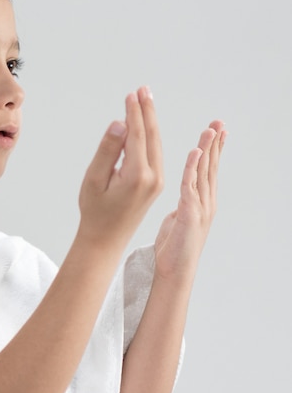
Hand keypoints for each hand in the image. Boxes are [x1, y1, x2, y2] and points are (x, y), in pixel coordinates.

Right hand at [78, 86, 163, 247]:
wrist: (105, 240)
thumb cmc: (95, 211)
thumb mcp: (94, 179)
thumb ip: (108, 150)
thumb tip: (120, 124)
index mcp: (137, 176)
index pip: (138, 135)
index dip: (134, 113)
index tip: (131, 94)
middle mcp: (153, 177)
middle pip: (152, 136)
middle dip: (147, 111)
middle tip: (143, 89)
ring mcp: (157, 182)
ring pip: (156, 144)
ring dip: (150, 121)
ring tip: (145, 101)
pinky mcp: (156, 185)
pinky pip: (155, 154)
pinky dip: (150, 137)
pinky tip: (145, 126)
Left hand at [154, 121, 225, 282]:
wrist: (175, 271)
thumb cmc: (174, 247)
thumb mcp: (180, 220)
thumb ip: (184, 205)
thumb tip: (184, 198)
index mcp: (201, 201)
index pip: (208, 170)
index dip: (213, 150)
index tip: (216, 131)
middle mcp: (205, 202)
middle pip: (211, 167)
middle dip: (215, 143)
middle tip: (219, 122)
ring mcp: (200, 207)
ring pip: (204, 173)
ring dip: (207, 150)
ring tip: (210, 130)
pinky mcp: (190, 214)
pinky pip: (190, 187)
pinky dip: (192, 169)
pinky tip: (194, 153)